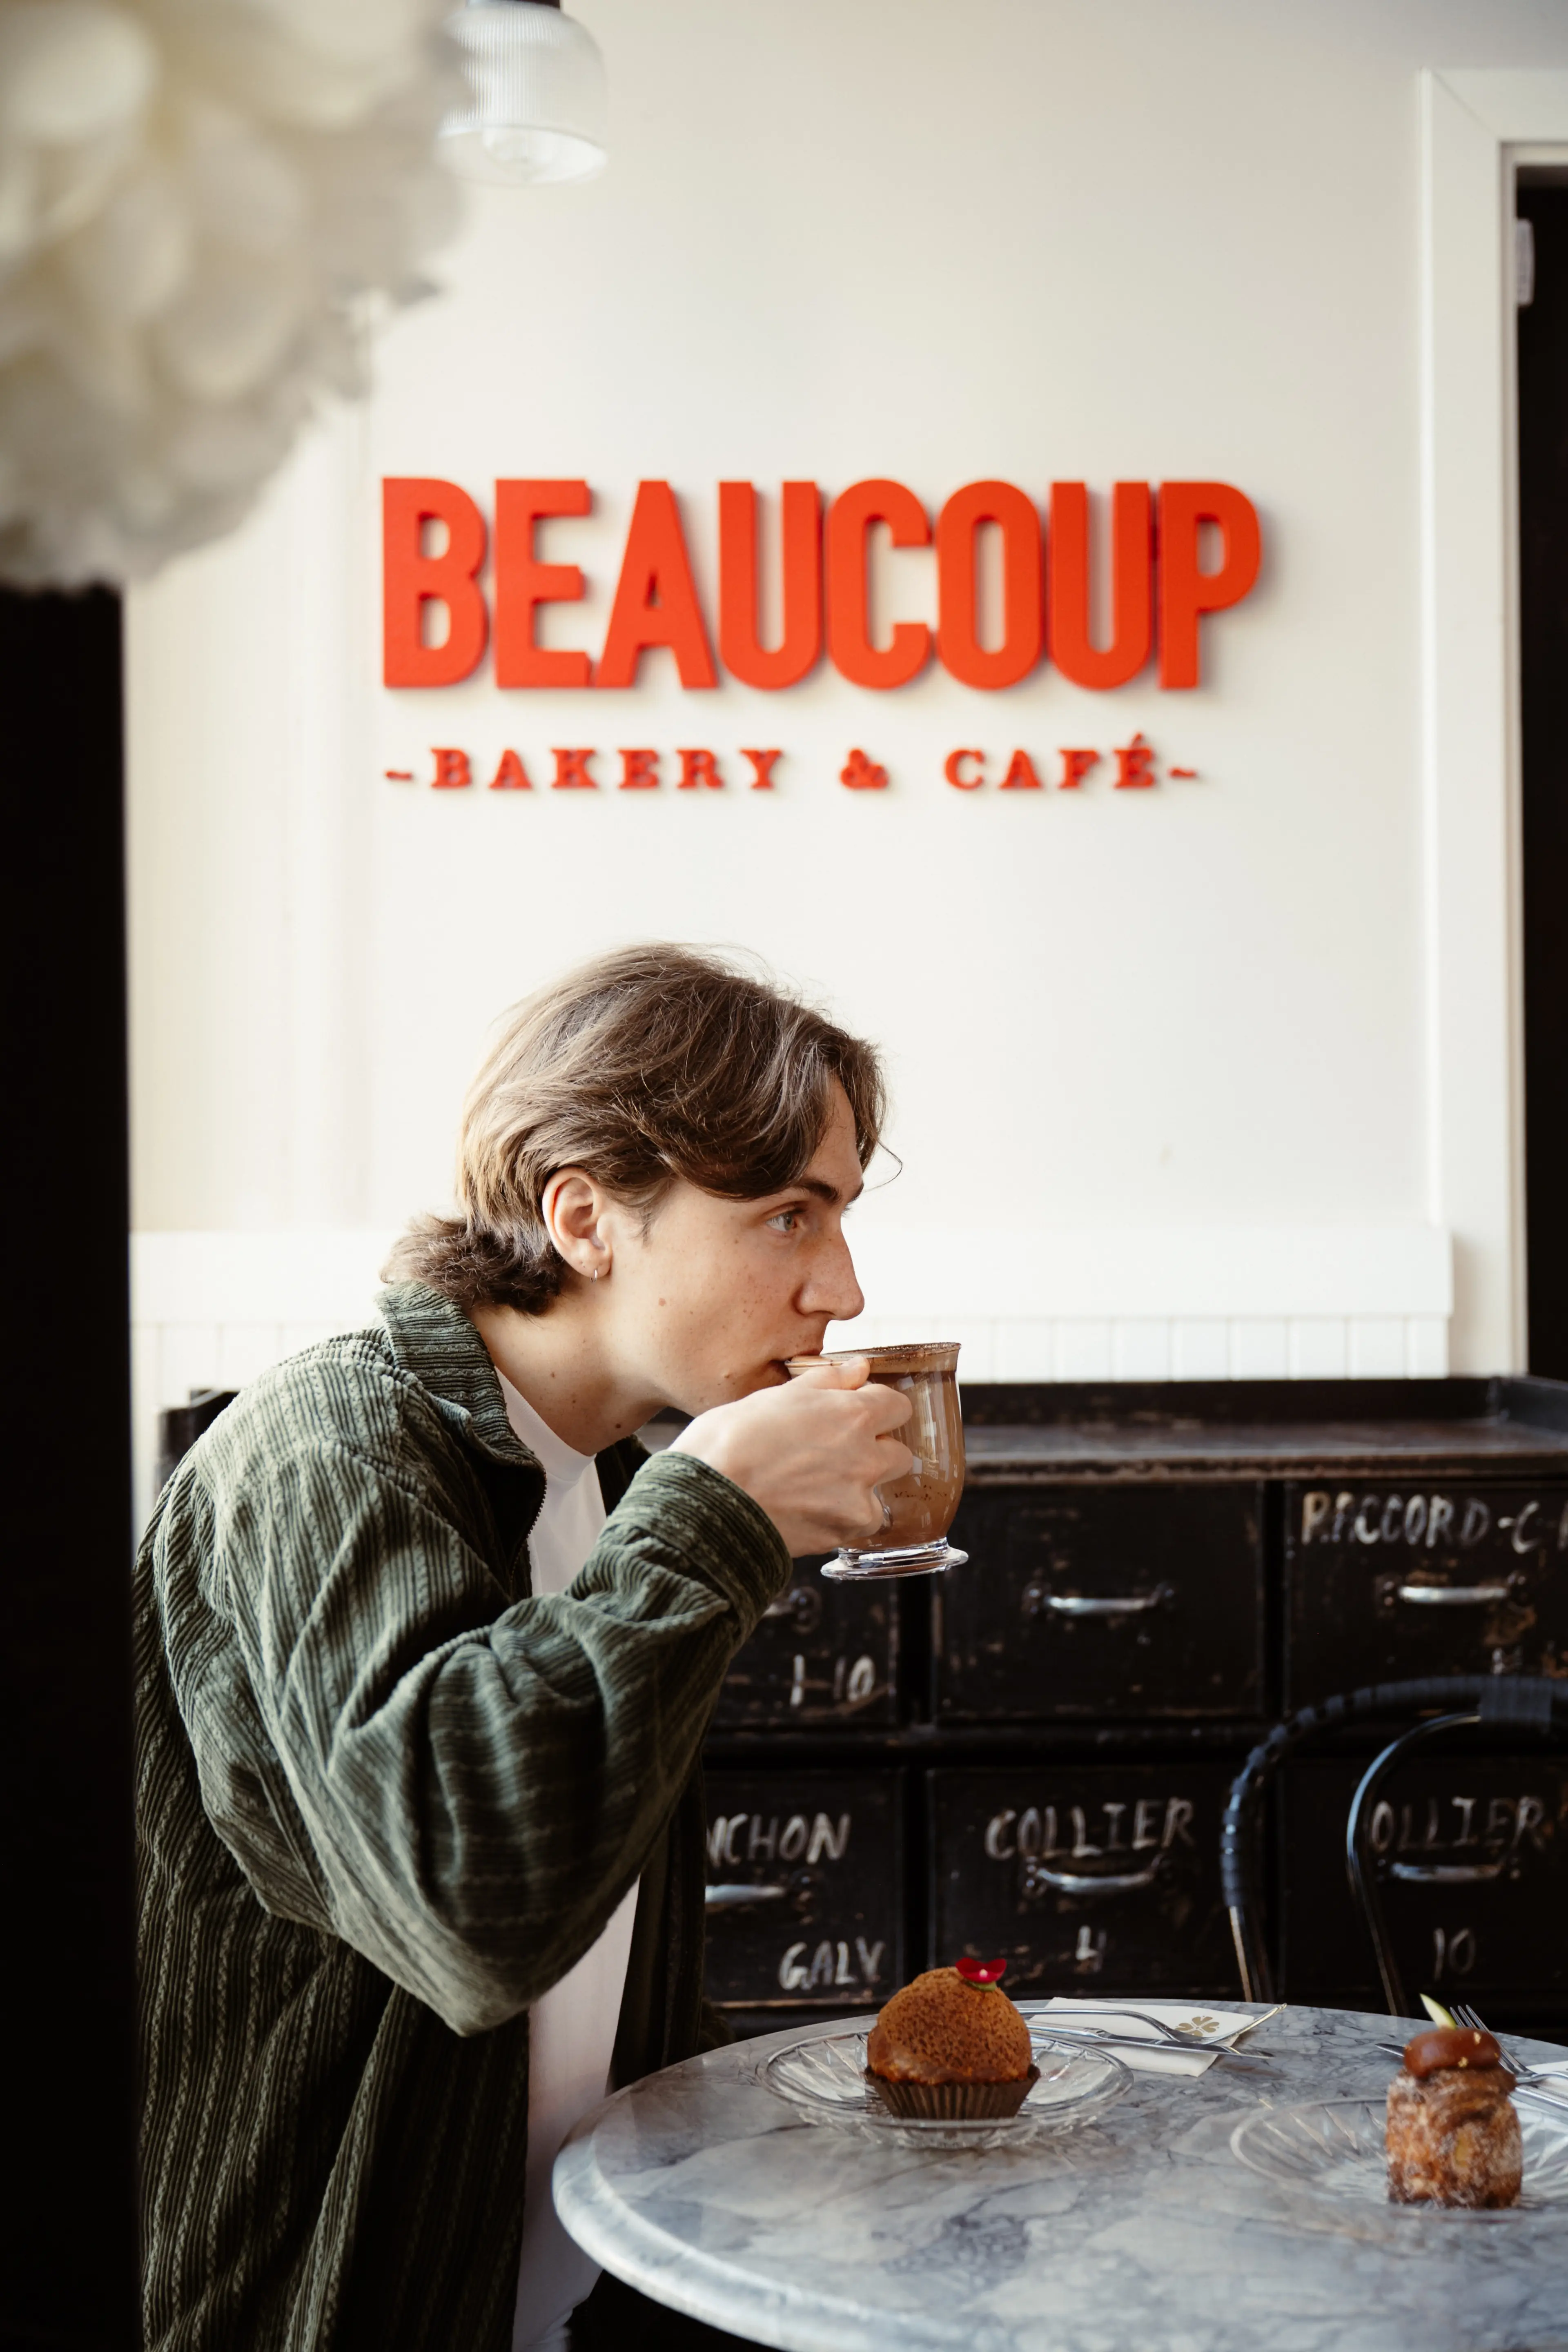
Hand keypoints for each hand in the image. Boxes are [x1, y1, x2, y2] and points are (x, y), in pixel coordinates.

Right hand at [669, 1360, 913, 1557]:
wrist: (705, 1502)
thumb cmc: (727, 1443)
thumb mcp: (772, 1396)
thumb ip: (826, 1383)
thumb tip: (859, 1369)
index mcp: (851, 1415)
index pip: (897, 1406)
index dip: (876, 1409)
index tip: (857, 1414)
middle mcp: (865, 1457)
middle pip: (899, 1453)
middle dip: (875, 1452)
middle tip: (834, 1454)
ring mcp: (857, 1500)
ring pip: (879, 1493)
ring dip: (858, 1491)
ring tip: (812, 1488)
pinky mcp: (842, 1534)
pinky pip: (857, 1525)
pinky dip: (840, 1520)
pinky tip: (806, 1511)